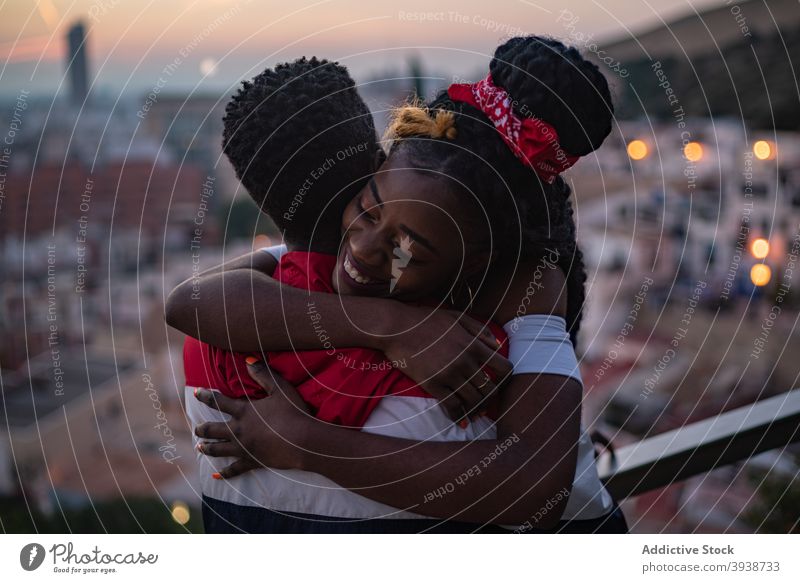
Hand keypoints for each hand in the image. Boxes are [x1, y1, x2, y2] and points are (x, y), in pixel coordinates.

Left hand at [194, 358, 310, 478]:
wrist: (304, 441)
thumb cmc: (294, 412)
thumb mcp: (280, 388)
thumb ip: (263, 374)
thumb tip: (248, 359)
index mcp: (244, 411)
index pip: (219, 401)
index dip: (206, 396)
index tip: (196, 393)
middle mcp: (239, 430)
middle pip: (212, 430)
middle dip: (202, 429)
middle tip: (196, 428)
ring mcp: (244, 448)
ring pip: (218, 449)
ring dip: (207, 448)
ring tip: (199, 447)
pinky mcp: (252, 462)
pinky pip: (234, 470)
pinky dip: (223, 474)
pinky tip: (215, 477)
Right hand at [381, 306, 512, 422]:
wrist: (397, 328)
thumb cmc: (426, 320)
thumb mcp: (457, 317)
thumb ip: (480, 329)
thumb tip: (497, 346)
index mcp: (473, 345)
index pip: (503, 368)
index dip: (505, 378)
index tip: (499, 383)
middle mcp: (465, 361)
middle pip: (489, 389)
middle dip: (490, 398)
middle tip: (486, 402)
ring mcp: (449, 374)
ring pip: (473, 400)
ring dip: (476, 409)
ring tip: (475, 414)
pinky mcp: (433, 384)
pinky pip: (452, 405)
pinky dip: (459, 416)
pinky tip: (460, 420)